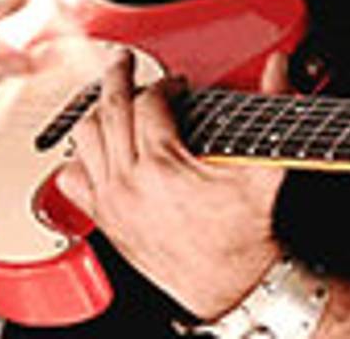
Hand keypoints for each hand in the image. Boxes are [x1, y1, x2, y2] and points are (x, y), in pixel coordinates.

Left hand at [55, 52, 291, 318]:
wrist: (227, 286)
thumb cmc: (242, 238)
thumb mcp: (264, 170)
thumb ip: (273, 109)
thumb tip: (278, 69)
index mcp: (162, 165)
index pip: (149, 103)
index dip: (165, 85)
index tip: (177, 86)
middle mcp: (128, 182)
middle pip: (108, 110)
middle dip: (118, 78)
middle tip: (124, 63)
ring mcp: (111, 202)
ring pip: (83, 140)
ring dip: (95, 114)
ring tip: (108, 100)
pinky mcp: (105, 220)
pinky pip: (71, 180)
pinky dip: (77, 158)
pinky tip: (92, 149)